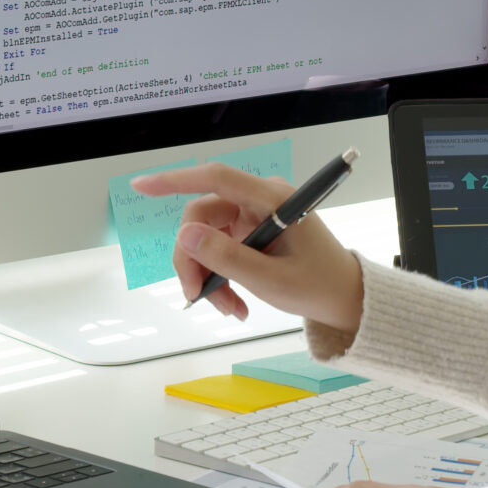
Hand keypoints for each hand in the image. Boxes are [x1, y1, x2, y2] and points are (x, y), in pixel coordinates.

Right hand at [127, 163, 364, 333]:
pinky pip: (219, 249)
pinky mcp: (252, 233)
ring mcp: (254, 217)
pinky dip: (220, 277)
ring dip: (208, 275)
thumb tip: (186, 235)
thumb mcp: (272, 279)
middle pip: (202, 218)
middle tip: (198, 298)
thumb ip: (227, 258)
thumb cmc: (320, 285)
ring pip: (206, 238)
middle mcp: (259, 201)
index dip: (175, 179)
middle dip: (194, 259)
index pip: (215, 178)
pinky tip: (235, 303)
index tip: (141, 185)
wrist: (346, 297)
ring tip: (229, 308)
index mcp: (272, 199)